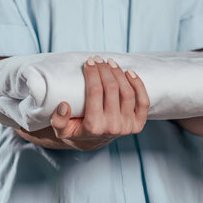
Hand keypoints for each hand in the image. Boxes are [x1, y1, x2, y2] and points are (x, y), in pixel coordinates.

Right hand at [18, 56, 149, 150]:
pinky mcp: (138, 124)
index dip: (92, 73)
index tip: (89, 62)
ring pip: (127, 93)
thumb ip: (58, 120)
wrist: (94, 142)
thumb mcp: (61, 130)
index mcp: (93, 127)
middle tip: (98, 59)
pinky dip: (139, 85)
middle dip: (105, 70)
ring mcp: (128, 126)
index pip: (95, 92)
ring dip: (119, 74)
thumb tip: (64, 105)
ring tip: (111, 63)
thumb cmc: (76, 130)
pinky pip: (144, 101)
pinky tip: (129, 72)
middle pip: (112, 89)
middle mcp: (113, 127)